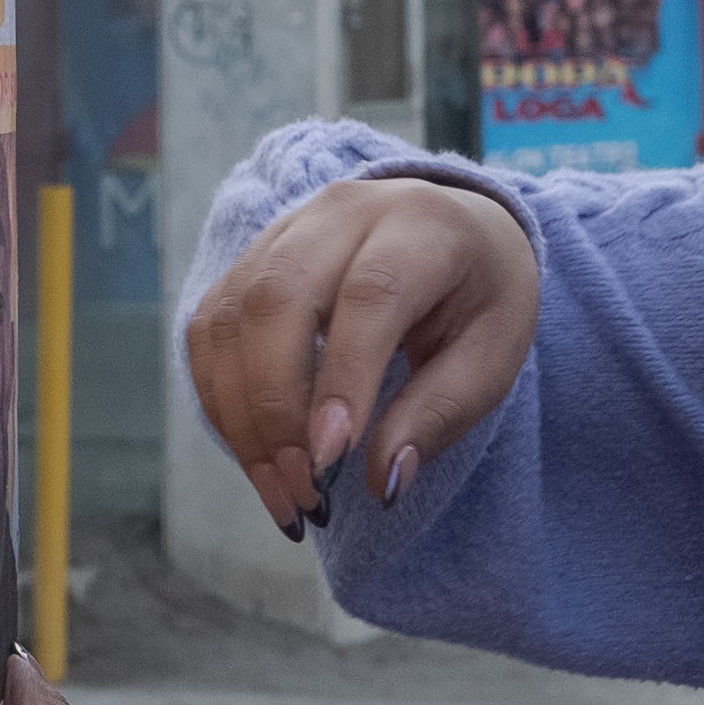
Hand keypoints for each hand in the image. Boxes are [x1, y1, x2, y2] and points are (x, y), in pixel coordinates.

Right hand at [180, 175, 536, 535]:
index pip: (369, 295)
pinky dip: (221, 400)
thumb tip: (383, 482)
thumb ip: (439, 415)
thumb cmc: (480, 299)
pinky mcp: (249, 260)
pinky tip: (256, 454)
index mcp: (422, 225)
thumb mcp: (492, 358)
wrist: (454, 231)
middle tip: (305, 491)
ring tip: (280, 491)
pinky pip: (211, 330)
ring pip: (232, 318)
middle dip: (277, 409)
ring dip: (241, 418)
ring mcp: (285, 231)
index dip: (343, 380)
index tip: (331, 462)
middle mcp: (343, 213)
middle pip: (279, 299)